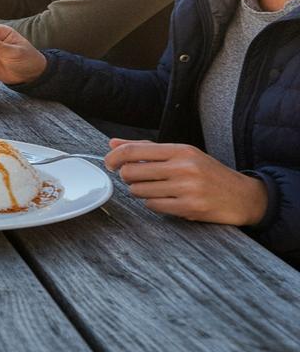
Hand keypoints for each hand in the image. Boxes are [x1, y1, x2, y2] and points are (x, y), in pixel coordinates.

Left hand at [106, 140, 268, 225]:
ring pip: (139, 190)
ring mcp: (186, 188)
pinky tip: (164, 199)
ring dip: (139, 191)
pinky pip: (153, 206)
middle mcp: (183, 167)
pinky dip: (152, 203)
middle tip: (135, 178)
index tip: (109, 163)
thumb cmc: (208, 173)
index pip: (134, 150)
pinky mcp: (189, 208)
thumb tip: (113, 143)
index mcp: (180, 150)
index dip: (114, 157)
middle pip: (132, 171)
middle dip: (127, 176)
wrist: (243, 196)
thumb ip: (146, 148)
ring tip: (153, 188)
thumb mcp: (181, 154)